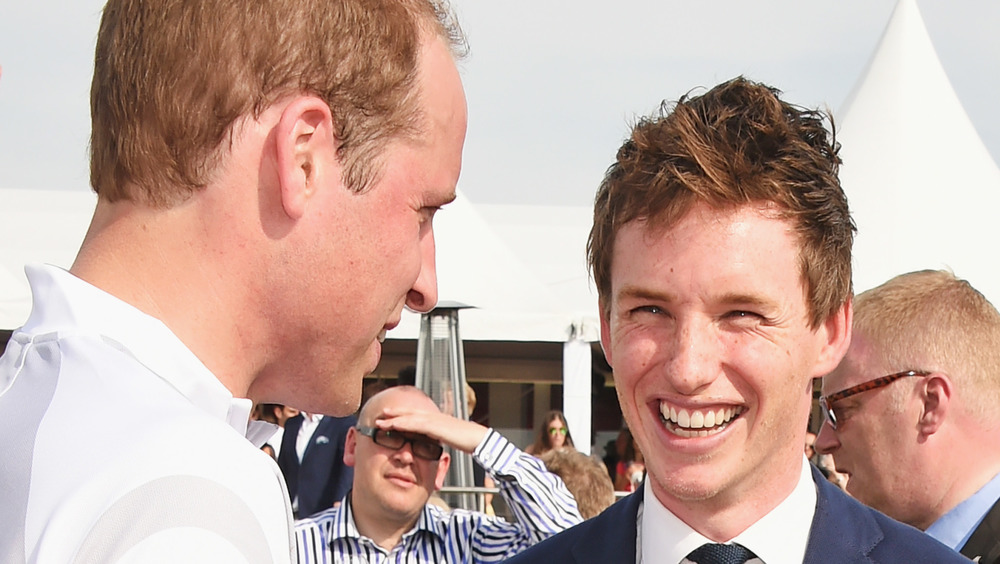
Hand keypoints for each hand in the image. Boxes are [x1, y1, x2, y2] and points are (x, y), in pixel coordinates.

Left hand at [372, 407, 487, 453]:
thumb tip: (432, 445)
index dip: (403, 415)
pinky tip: (394, 424)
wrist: (479, 439)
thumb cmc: (467, 440)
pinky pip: (416, 424)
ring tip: (382, 418)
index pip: (416, 416)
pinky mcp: (436, 426)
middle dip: (395, 412)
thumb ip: (439, 440)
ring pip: (410, 417)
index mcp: (437, 420)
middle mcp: (434, 417)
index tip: (391, 416)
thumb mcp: (449, 440)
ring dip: (395, 417)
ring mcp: (435, 420)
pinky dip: (403, 423)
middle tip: (381, 412)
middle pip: (411, 413)